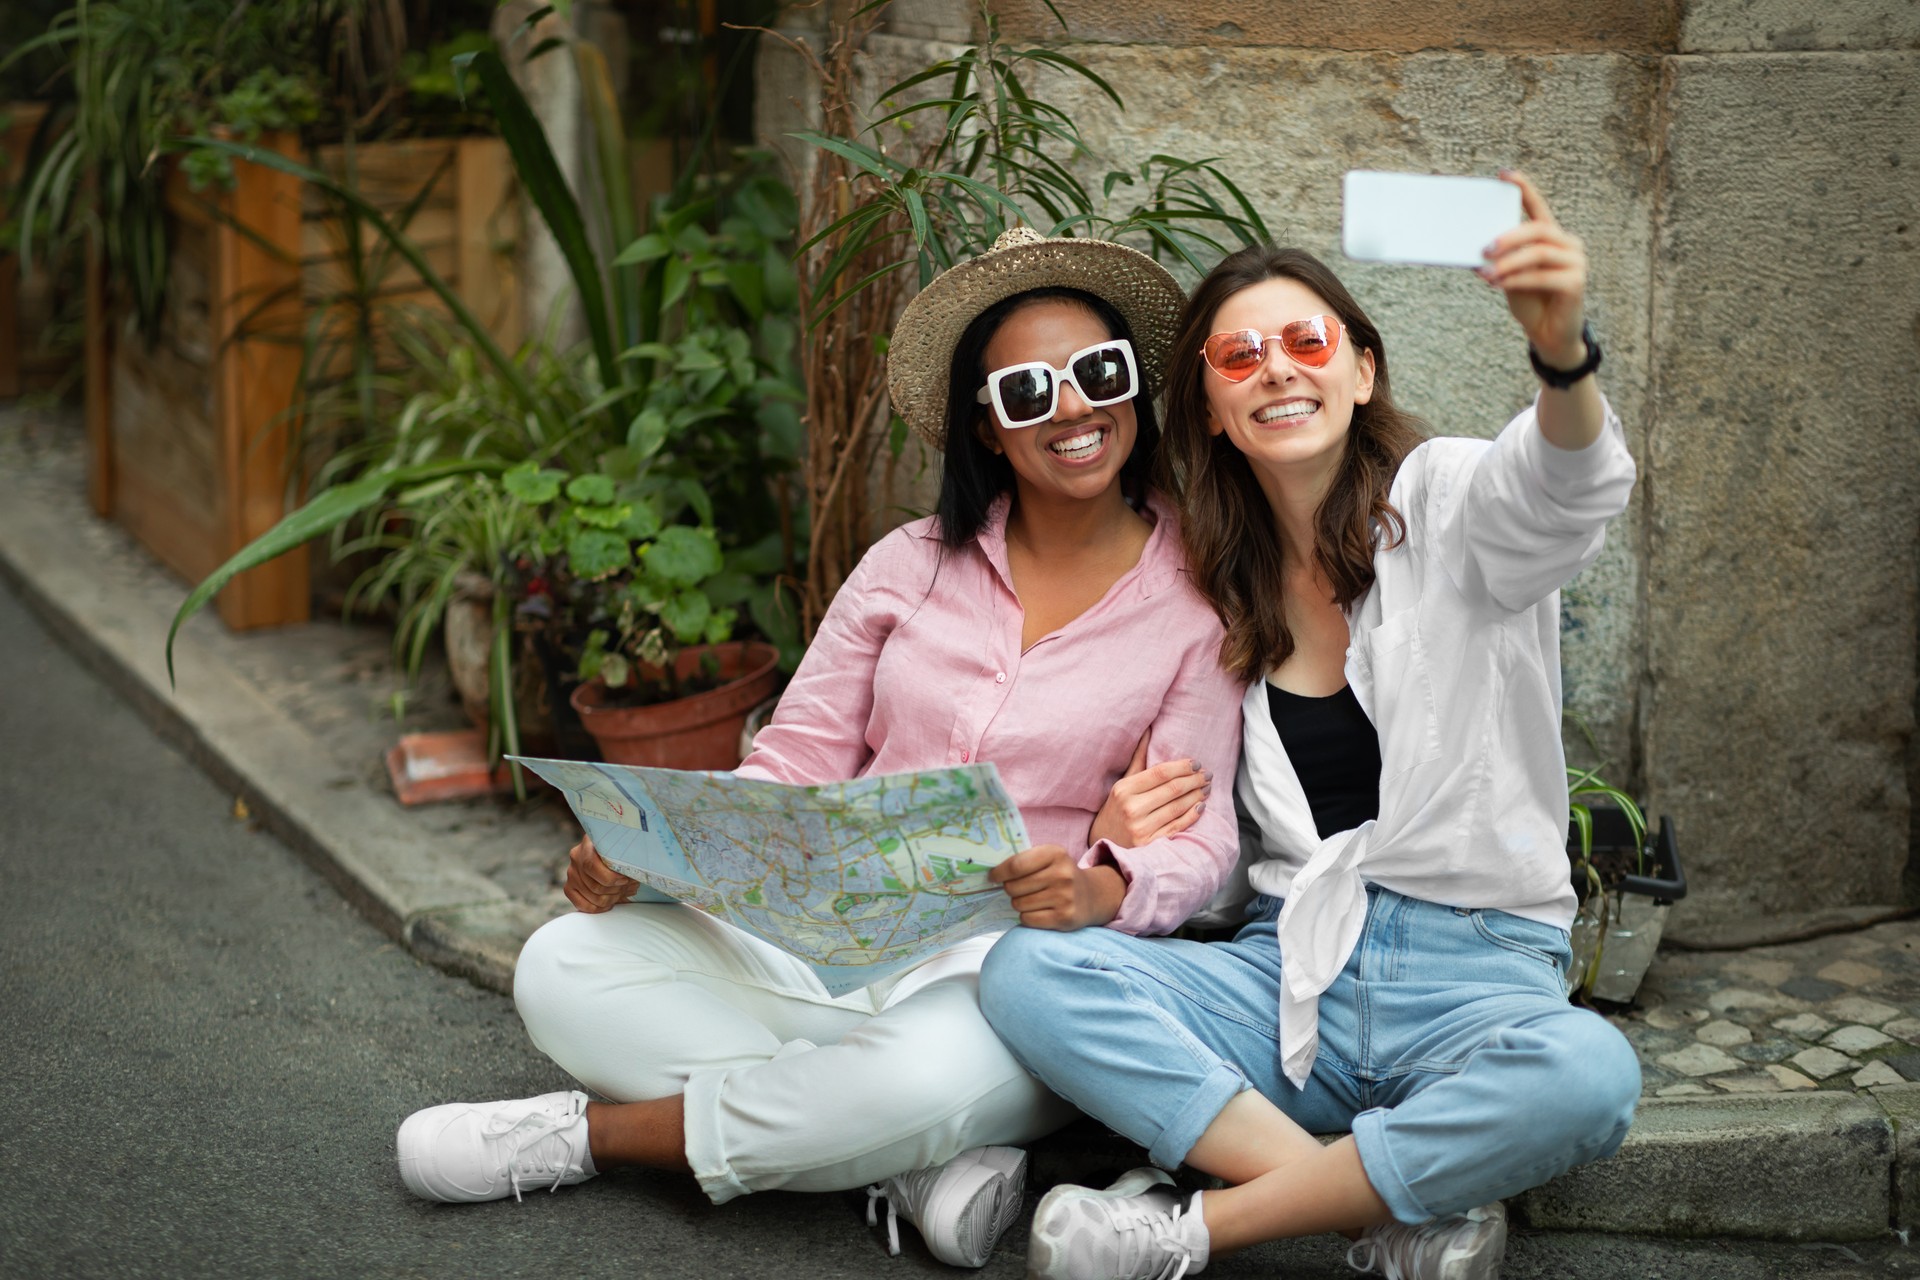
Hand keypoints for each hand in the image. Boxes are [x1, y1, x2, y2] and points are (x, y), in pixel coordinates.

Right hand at [563, 834, 639, 913]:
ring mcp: (572, 873)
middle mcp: (576, 857)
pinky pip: (582, 905)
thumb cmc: (619, 851)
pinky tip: (609, 903)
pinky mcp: (569, 887)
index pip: (591, 866)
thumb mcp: (624, 850)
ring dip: (611, 899)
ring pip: (592, 897)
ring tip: (621, 892)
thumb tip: (633, 876)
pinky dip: (598, 908)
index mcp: (588, 843)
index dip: (611, 878)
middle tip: (627, 887)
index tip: (626, 879)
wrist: (609, 852)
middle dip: (616, 890)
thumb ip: (627, 859)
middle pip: (595, 886)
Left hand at [990, 844, 1126, 930]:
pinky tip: (1037, 910)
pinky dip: (1027, 917)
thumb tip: (991, 873)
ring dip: (1019, 903)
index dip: (999, 873)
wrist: (1092, 896)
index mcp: (1055, 854)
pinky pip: (1028, 919)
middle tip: (1017, 889)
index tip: (993, 877)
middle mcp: (1062, 875)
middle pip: (1014, 887)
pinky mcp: (1064, 918)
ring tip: (1031, 899)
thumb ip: (1023, 860)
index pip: (1016, 865)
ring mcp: (1065, 897)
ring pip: (1019, 904)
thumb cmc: (1060, 874)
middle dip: (1010, 889)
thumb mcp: (1048, 858)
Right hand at [1089, 728, 1210, 847]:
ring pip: (1177, 807)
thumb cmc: (1116, 808)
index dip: (1182, 766)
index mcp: (1124, 789)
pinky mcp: (1149, 844)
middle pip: (1172, 789)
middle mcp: (1131, 808)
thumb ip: (1138, 758)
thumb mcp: (1123, 783)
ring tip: (1206, 787)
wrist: (1104, 842)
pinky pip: (1177, 827)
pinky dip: (1192, 815)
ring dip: (1196, 795)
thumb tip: (1148, 729)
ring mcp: (1140, 828)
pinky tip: (1201, 806)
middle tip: (1207, 774)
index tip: (1196, 763)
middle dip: (1194, 780)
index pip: (1160, 773)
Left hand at [1481, 170, 1588, 365]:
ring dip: (1509, 262)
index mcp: (1552, 237)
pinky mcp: (1576, 282)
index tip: (1504, 174)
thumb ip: (1498, 260)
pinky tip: (1499, 284)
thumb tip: (1475, 249)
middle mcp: (1568, 244)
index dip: (1524, 188)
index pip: (1538, 206)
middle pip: (1538, 229)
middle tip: (1484, 249)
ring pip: (1539, 252)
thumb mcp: (1508, 276)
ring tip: (1486, 274)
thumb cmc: (1528, 301)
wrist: (1548, 334)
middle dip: (1508, 237)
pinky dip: (1517, 279)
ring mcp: (1576, 262)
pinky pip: (1542, 275)